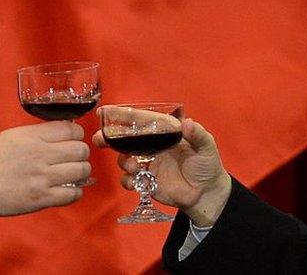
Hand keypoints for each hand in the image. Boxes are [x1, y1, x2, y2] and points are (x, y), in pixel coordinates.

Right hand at [0, 121, 90, 215]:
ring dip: (81, 172)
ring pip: (81, 170)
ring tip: (74, 173)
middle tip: (75, 158)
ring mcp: (43, 177)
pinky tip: (68, 189)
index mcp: (34, 137)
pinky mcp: (42, 198)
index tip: (73, 140)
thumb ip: (39, 132)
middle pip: (81, 149)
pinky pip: (73, 194)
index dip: (77, 135)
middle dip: (81, 153)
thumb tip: (64, 131)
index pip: (71, 130)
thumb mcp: (14, 135)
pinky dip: (75, 192)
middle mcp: (41, 155)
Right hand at [92, 118, 230, 226]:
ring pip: (124, 158)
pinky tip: (135, 181)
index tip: (104, 112)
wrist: (206, 194)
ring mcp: (147, 164)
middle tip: (99, 139)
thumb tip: (188, 123)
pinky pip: (129, 179)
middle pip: (126, 138)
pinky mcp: (146, 181)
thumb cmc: (207, 165)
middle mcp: (152, 146)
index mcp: (164, 132)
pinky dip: (127, 180)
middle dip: (110, 137)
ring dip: (122, 161)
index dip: (123, 116)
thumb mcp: (206, 147)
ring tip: (131, 165)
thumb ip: (198, 135)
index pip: (141, 120)